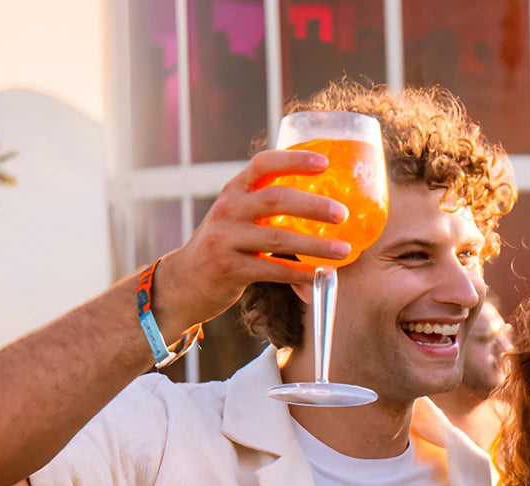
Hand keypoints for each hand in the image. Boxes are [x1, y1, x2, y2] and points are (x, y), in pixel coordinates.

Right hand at [154, 150, 351, 331]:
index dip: (293, 160)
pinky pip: (272, 270)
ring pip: (277, 239)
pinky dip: (300, 273)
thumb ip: (268, 203)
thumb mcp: (239, 215)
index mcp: (235, 190)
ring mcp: (225, 239)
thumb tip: (327, 197)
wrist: (185, 280)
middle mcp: (228, 210)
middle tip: (343, 214)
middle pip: (275, 199)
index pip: (263, 165)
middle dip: (313, 205)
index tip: (325, 163)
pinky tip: (321, 274)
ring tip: (344, 250)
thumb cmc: (226, 244)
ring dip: (315, 245)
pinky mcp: (227, 269)